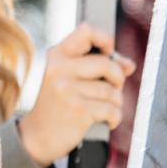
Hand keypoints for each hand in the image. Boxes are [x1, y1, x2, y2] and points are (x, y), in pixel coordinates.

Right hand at [18, 24, 134, 167]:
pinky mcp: (78, 109)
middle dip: (117, 78)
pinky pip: (112, 109)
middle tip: (112, 88)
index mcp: (57, 56)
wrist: (37, 136)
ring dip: (115, 102)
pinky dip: (114, 117)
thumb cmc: (57, 105)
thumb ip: (98, 68)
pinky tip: (105, 120)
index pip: (86, 31)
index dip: (105, 40)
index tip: (109, 54)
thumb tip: (129, 65)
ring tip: (103, 109)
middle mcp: (59, 68)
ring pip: (112, 90)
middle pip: (107, 63)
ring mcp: (67, 89)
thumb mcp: (69, 79)